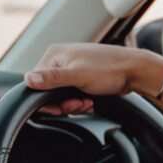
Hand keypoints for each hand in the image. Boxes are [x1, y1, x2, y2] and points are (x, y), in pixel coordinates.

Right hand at [25, 43, 162, 114]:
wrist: (135, 70)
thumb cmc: (110, 69)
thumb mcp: (78, 76)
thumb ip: (53, 79)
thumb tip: (28, 79)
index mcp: (54, 55)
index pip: (36, 83)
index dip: (48, 100)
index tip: (62, 107)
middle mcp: (61, 60)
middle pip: (48, 91)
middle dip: (63, 103)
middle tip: (79, 104)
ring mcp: (72, 68)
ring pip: (61, 95)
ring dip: (73, 104)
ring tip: (87, 102)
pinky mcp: (82, 76)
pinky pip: (72, 94)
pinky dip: (80, 101)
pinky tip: (90, 102)